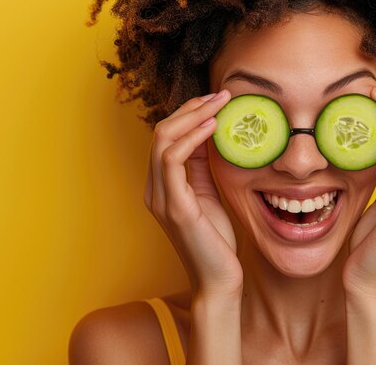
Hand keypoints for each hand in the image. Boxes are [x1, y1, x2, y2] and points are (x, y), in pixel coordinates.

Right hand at [144, 90, 242, 297]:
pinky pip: (173, 160)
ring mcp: (160, 198)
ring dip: (193, 117)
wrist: (218, 280)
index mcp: (161, 186)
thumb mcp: (208, 194)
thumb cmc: (216, 240)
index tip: (216, 100)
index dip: (188, 114)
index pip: (166, 138)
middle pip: (161, 132)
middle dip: (191, 108)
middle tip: (221, 95)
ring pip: (163, 140)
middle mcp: (154, 189)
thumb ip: (201, 166)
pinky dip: (191, 138)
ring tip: (220, 103)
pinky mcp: (174, 207)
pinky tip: (213, 128)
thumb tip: (208, 131)